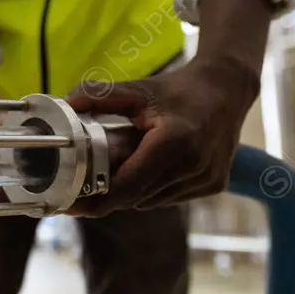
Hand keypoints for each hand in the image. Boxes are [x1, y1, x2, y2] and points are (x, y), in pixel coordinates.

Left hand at [65, 57, 260, 216]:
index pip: (127, 186)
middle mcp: (193, 165)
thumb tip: (67, 102)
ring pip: (152, 201)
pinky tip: (149, 170)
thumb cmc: (179, 89)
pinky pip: (170, 198)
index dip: (95, 199)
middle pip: (136, 197)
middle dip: (108, 194)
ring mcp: (206, 179)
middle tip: (83, 184)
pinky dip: (153, 190)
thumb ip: (101, 96)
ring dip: (132, 192)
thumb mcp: (139, 89)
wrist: (227, 89)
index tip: (69, 205)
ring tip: (119, 171)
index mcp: (173, 142)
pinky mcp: (214, 186)